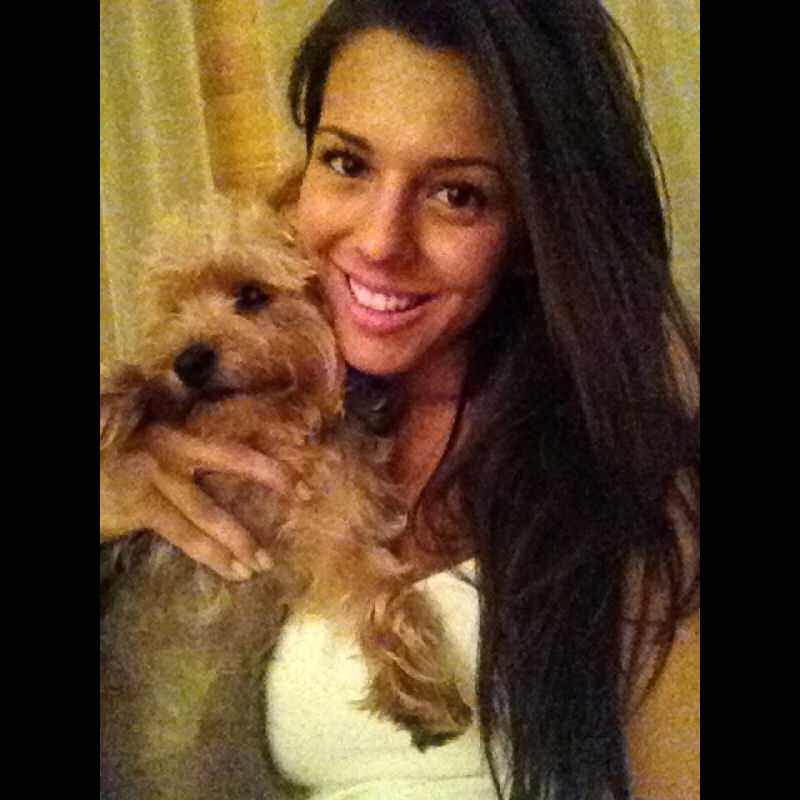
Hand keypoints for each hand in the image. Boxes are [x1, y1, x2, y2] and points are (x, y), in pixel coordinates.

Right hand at [101, 425, 299, 580]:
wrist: (84, 469)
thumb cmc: (107, 458)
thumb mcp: (141, 444)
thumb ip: (177, 451)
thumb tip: (215, 460)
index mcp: (176, 431)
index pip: (230, 438)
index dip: (264, 445)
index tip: (294, 456)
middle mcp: (170, 447)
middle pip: (232, 459)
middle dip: (274, 476)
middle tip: (307, 493)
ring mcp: (156, 475)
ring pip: (208, 512)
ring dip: (239, 540)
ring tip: (263, 563)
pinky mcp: (141, 505)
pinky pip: (185, 534)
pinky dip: (211, 555)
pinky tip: (233, 571)